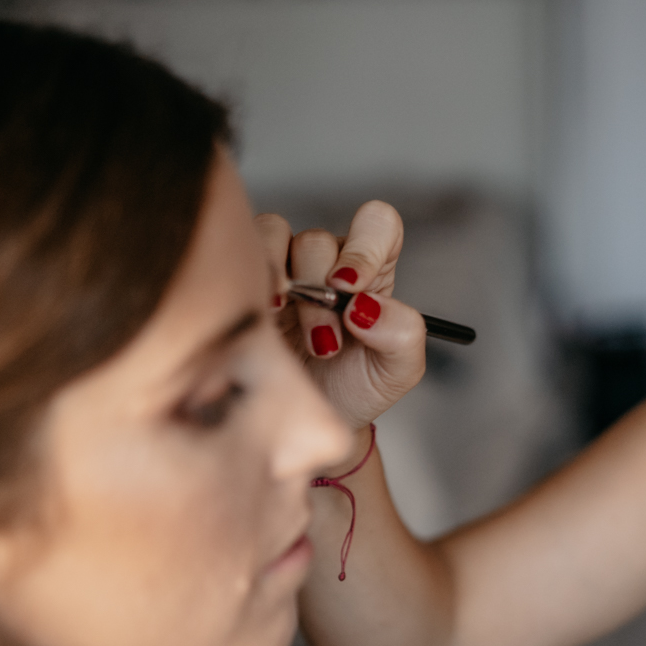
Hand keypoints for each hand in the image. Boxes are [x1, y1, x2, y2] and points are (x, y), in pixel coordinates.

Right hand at [254, 202, 426, 431]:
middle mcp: (329, 262)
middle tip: (323, 342)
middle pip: (319, 240)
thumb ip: (402, 334)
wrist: (312, 419)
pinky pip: (243, 248)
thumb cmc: (356, 389)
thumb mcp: (396, 371)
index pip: (378, 226)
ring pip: (276, 234)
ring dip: (280, 279)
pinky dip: (251, 274)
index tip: (350, 288)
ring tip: (281, 319)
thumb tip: (369, 307)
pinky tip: (261, 314)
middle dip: (318, 293)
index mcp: (372, 272)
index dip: (365, 246)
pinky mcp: (249, 277)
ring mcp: (286, 268)